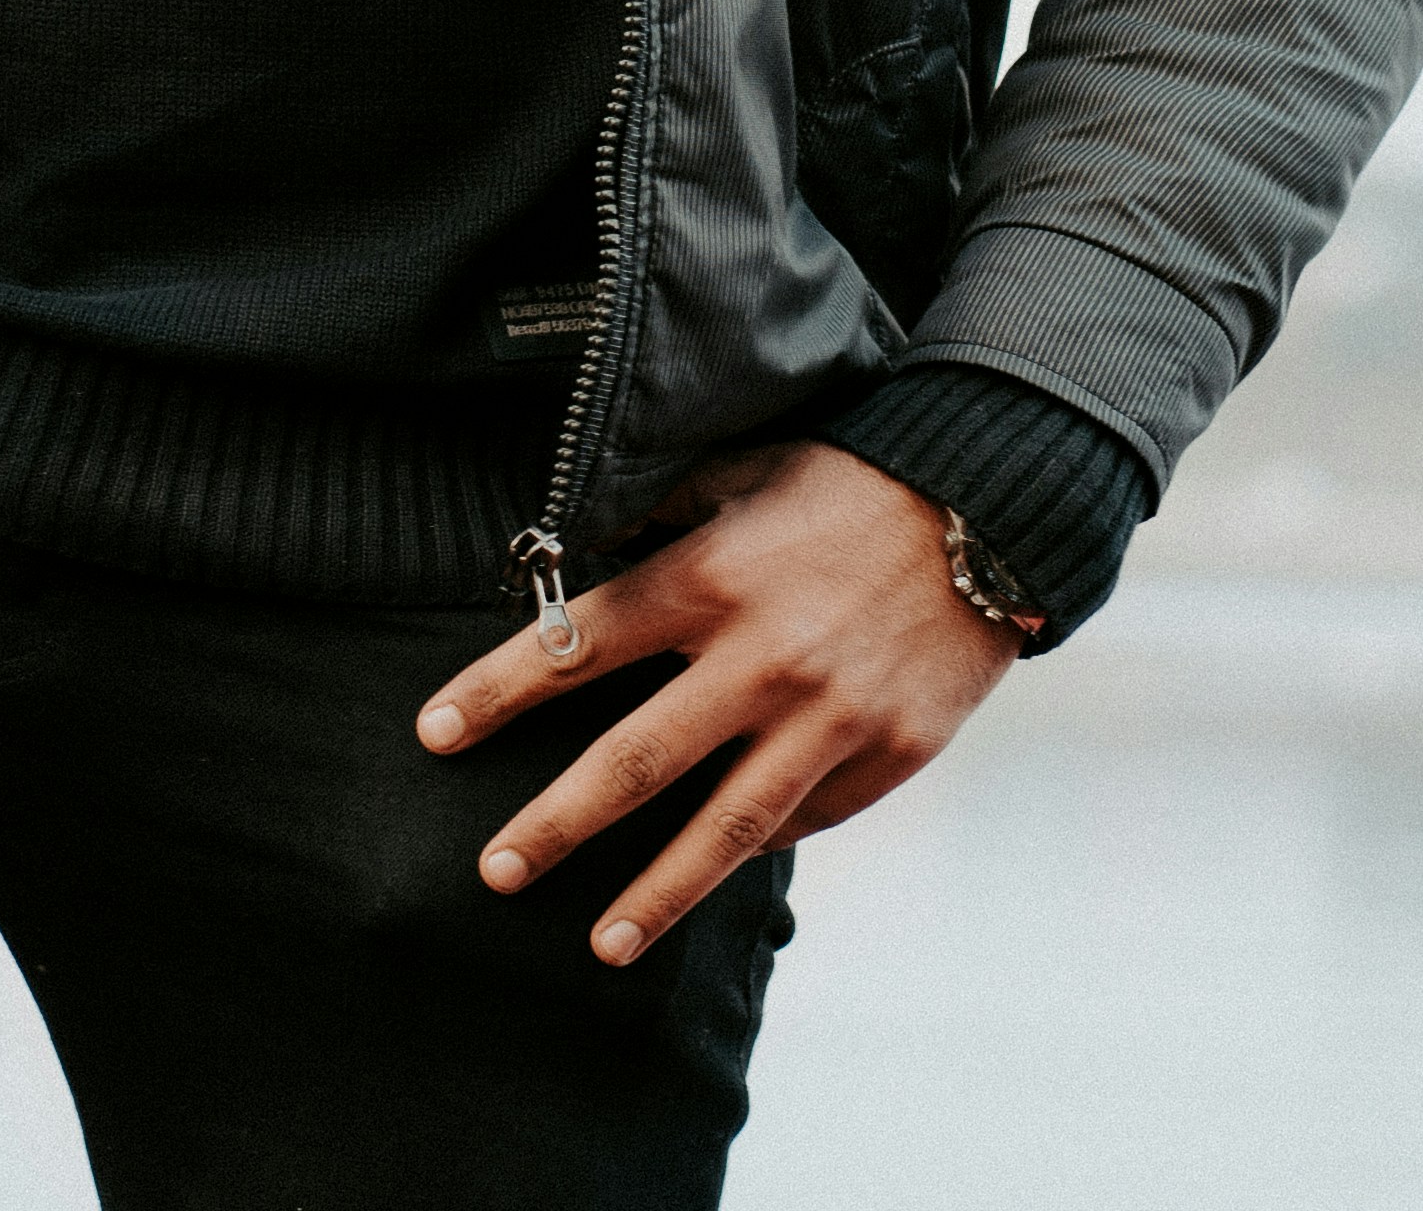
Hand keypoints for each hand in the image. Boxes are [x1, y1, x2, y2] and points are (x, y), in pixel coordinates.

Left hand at [414, 439, 1017, 962]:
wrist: (988, 508)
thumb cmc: (846, 483)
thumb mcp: (741, 476)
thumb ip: (661, 519)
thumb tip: (578, 552)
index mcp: (709, 578)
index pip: (577, 646)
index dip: (496, 691)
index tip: (433, 734)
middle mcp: (759, 657)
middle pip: (634, 759)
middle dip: (555, 822)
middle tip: (495, 871)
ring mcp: (828, 717)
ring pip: (724, 827)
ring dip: (655, 893)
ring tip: (599, 945)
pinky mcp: (887, 756)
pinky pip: (804, 819)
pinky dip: (755, 849)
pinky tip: (709, 877)